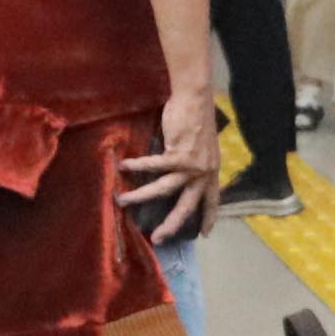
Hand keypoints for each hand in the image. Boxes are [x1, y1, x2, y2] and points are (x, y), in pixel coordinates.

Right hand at [120, 80, 219, 244]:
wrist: (196, 97)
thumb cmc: (197, 116)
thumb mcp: (202, 145)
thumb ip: (194, 160)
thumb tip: (177, 170)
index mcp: (212, 170)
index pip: (212, 199)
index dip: (208, 217)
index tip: (205, 234)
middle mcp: (204, 171)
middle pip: (187, 204)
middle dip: (172, 224)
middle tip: (159, 238)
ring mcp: (192, 164)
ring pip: (164, 189)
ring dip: (141, 196)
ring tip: (122, 201)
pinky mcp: (178, 154)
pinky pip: (153, 166)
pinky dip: (136, 165)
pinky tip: (123, 166)